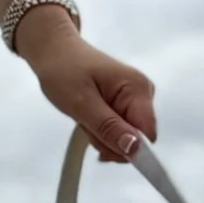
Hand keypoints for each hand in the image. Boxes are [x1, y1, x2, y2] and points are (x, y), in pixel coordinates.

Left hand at [16, 12, 155, 162]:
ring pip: (125, 140)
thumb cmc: (64, 70)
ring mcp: (135, 100)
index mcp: (137, 88)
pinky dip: (100, 132)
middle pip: (136, 141)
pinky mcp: (126, 105)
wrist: (55, 52)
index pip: (148, 134)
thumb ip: (109, 129)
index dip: (129, 149)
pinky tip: (89, 117)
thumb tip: (136, 149)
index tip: (103, 150)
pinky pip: (118, 132)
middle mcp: (143, 93)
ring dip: (101, 137)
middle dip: (109, 142)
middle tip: (86, 123)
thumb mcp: (82, 104)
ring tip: (85, 116)